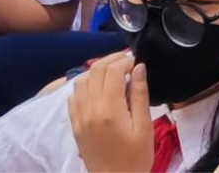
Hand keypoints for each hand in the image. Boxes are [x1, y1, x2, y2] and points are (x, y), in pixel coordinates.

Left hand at [68, 52, 162, 172]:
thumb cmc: (135, 158)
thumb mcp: (144, 126)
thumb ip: (140, 94)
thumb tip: (139, 67)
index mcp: (109, 109)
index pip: (113, 71)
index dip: (126, 60)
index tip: (137, 62)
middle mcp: (90, 109)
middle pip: (95, 71)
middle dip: (112, 60)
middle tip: (127, 61)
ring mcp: (79, 117)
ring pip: (81, 81)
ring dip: (97, 71)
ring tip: (113, 74)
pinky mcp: (75, 125)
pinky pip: (73, 97)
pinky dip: (85, 86)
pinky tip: (97, 90)